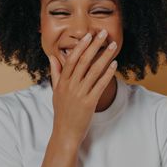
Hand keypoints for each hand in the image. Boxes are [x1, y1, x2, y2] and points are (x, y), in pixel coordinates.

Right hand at [47, 29, 117, 146]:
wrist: (65, 133)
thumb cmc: (62, 112)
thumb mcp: (56, 91)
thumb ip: (55, 73)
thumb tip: (51, 56)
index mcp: (62, 82)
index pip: (71, 60)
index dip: (81, 47)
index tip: (88, 36)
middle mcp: (70, 86)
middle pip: (83, 61)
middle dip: (94, 46)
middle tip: (103, 34)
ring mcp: (80, 94)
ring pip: (94, 71)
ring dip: (104, 56)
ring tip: (112, 46)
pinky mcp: (89, 103)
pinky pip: (100, 85)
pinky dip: (108, 74)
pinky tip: (114, 65)